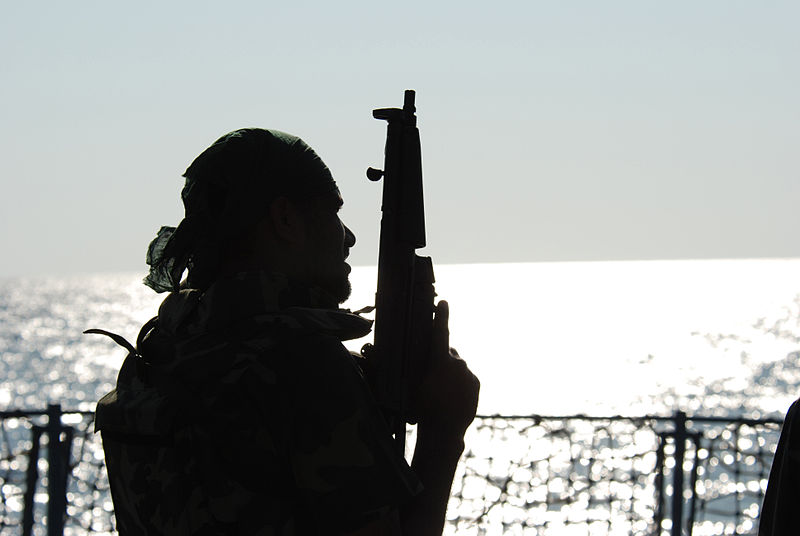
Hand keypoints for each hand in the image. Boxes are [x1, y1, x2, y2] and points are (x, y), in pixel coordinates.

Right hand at [409, 301, 479, 437]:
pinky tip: (452, 398)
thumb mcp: (416, 385)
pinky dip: (460, 383)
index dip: (441, 316)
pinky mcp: (476, 384)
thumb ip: (425, 368)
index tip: (444, 302)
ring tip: (442, 394)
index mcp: (440, 361)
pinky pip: (466, 378)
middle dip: (442, 360)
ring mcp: (468, 374)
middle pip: (448, 354)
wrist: (445, 430)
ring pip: (458, 367)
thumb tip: (429, 364)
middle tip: (432, 379)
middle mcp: (457, 364)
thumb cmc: (423, 409)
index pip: (440, 333)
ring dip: (451, 375)